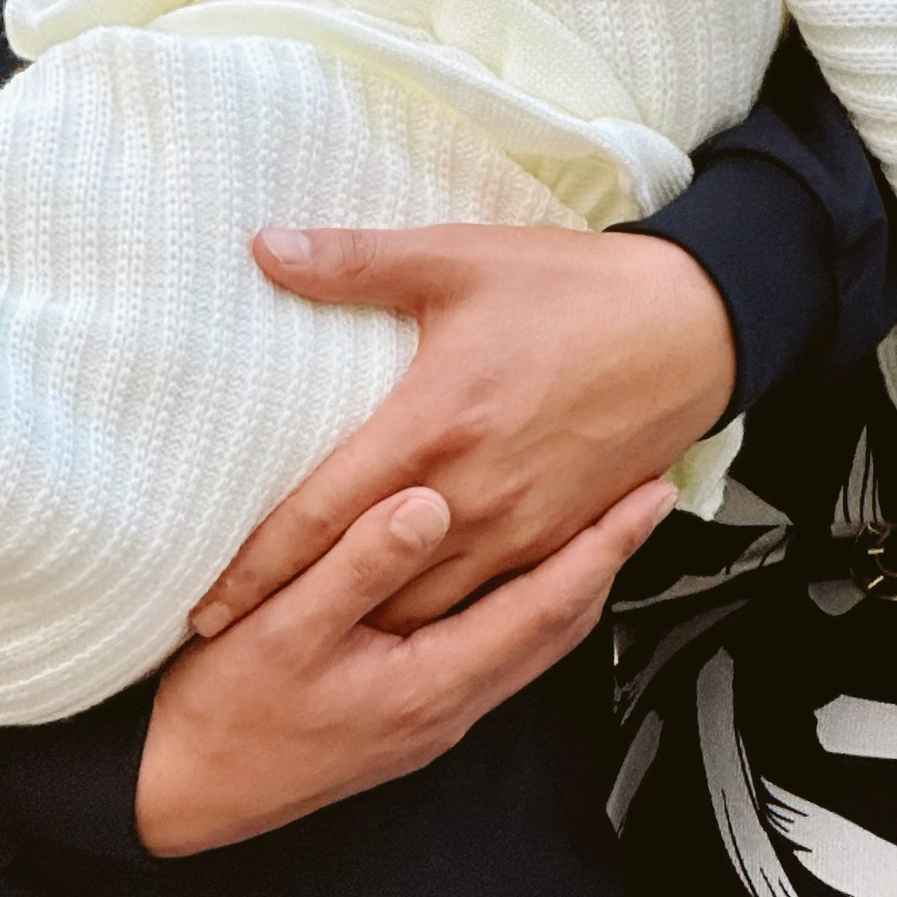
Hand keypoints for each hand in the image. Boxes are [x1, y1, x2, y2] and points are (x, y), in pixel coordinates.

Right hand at [134, 474, 675, 855]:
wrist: (180, 797)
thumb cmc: (221, 712)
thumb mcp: (280, 629)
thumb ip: (356, 566)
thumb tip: (429, 504)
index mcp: (430, 683)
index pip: (544, 607)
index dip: (603, 548)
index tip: (651, 496)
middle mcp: (447, 708)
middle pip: (557, 632)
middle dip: (608, 562)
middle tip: (649, 496)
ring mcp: (431, 720)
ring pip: (529, 647)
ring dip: (571, 586)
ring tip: (601, 524)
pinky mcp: (408, 719)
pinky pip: (494, 655)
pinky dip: (527, 607)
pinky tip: (517, 573)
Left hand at [188, 224, 733, 640]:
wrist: (691, 327)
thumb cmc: (573, 288)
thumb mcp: (460, 258)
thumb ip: (355, 262)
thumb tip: (264, 246)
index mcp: (434, 425)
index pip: (322, 515)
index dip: (258, 568)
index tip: (206, 605)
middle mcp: (473, 494)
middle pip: (367, 584)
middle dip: (300, 618)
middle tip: (233, 644)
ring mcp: (520, 527)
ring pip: (426, 612)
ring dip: (366, 631)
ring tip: (302, 650)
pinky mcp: (558, 537)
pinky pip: (485, 602)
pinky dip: (435, 623)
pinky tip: (399, 631)